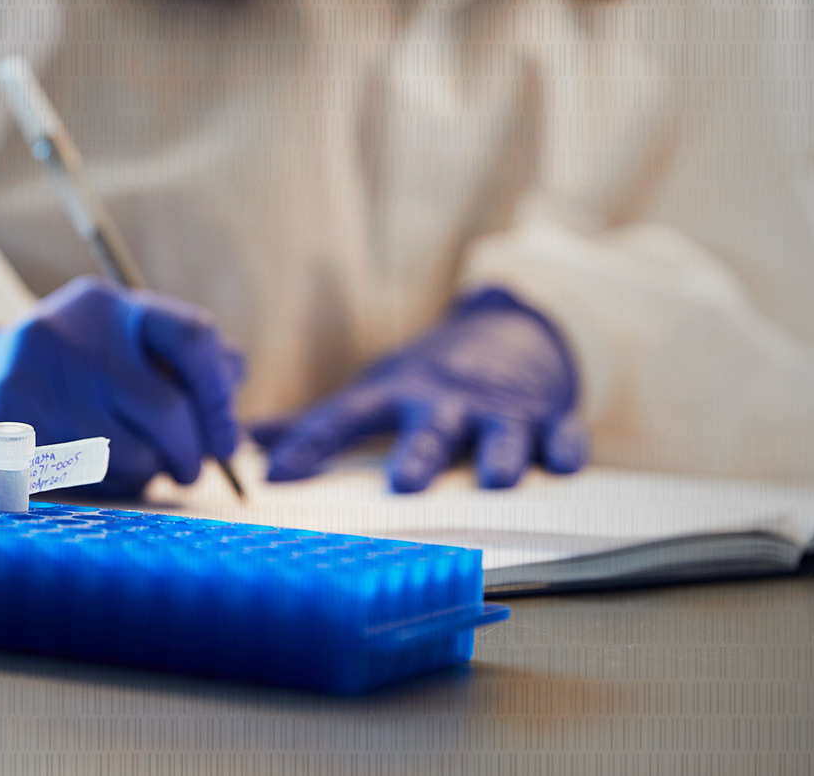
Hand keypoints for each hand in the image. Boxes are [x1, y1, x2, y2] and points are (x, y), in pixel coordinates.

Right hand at [0, 276, 244, 495]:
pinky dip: (105, 488)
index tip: (227, 439)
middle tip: (190, 470)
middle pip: (169, 409)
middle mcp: (72, 334)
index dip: (221, 396)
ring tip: (128, 463)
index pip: (193, 337)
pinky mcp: (11, 431)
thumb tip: (234, 377)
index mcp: (108, 305)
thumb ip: (183, 359)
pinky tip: (89, 472)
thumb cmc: (72, 374)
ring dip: (146, 475)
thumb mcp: (120, 345)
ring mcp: (38, 381)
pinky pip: (89, 482)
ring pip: (133, 456)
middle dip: (192, 454)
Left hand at [253, 286, 585, 491]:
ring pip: (503, 436)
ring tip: (497, 480)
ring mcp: (503, 411)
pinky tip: (564, 465)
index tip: (277, 475)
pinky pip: (564, 434)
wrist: (514, 331)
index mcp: (400, 396)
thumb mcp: (377, 388)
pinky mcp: (553, 417)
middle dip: (421, 455)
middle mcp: (449, 403)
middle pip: (431, 429)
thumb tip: (248, 440)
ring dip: (501, 456)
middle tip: (407, 483)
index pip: (346, 418)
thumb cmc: (434, 377)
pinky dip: (565, 449)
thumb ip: (318, 421)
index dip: (310, 444)